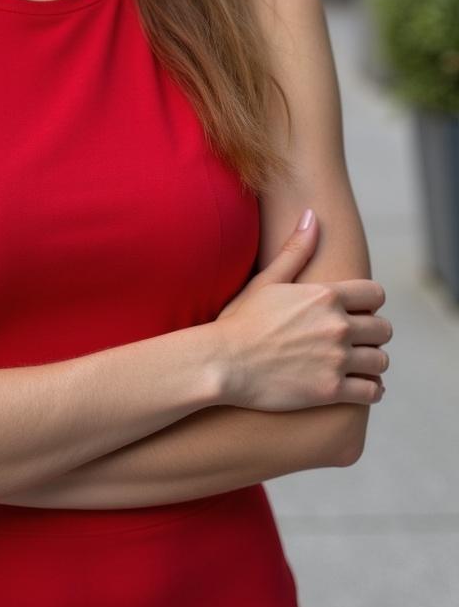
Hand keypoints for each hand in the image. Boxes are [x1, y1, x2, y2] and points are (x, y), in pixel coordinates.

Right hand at [212, 209, 392, 411]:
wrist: (222, 362)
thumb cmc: (240, 320)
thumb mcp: (267, 280)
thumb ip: (296, 249)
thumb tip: (312, 215)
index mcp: (325, 295)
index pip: (376, 294)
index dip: (368, 303)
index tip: (356, 312)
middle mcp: (337, 325)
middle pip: (383, 329)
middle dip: (372, 334)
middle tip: (355, 340)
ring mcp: (336, 359)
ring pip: (380, 361)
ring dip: (371, 363)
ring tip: (356, 364)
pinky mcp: (332, 391)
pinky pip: (373, 391)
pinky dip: (370, 390)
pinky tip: (357, 387)